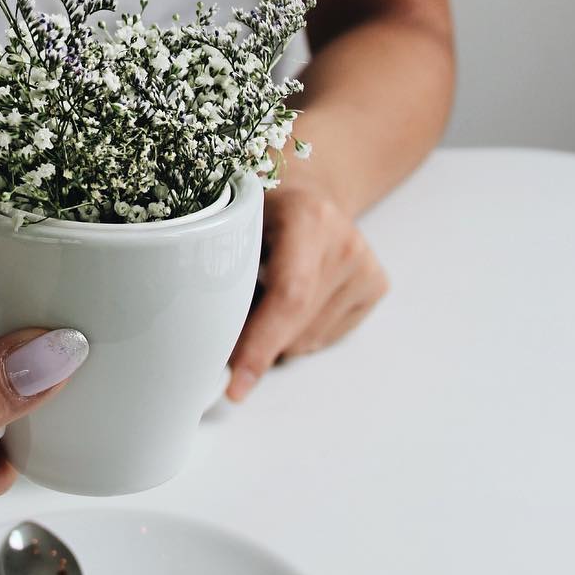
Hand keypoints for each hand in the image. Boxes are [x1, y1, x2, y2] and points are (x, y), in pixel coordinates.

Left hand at [226, 184, 387, 399]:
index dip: (261, 344)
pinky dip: (296, 334)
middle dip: (256, 346)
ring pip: (308, 339)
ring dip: (275, 337)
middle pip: (296, 325)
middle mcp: (345, 241)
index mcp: (308, 217)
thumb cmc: (260, 206)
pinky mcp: (375, 286)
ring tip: (262, 295)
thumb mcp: (232, 217)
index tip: (235, 385)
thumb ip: (218, 260)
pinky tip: (290, 301)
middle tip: (224, 337)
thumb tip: (198, 331)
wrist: (307, 189)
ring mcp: (365, 266)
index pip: (289, 295)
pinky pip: (324, 338)